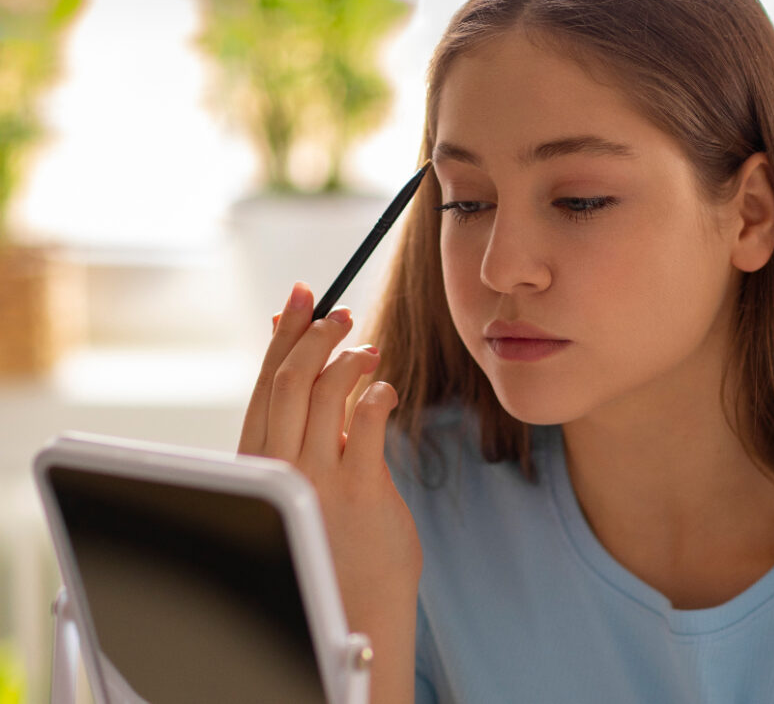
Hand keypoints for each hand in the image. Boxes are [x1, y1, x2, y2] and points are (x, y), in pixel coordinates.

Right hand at [239, 281, 422, 629]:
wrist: (354, 605)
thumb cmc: (332, 538)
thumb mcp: (305, 479)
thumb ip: (306, 424)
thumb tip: (306, 361)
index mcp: (259, 463)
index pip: (266, 383)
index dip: (285, 334)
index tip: (302, 297)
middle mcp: (279, 467)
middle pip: (290, 380)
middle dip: (315, 335)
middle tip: (341, 314)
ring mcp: (317, 478)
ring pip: (323, 392)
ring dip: (348, 360)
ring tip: (369, 350)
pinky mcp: (359, 489)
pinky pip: (366, 421)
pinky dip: (377, 393)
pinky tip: (386, 389)